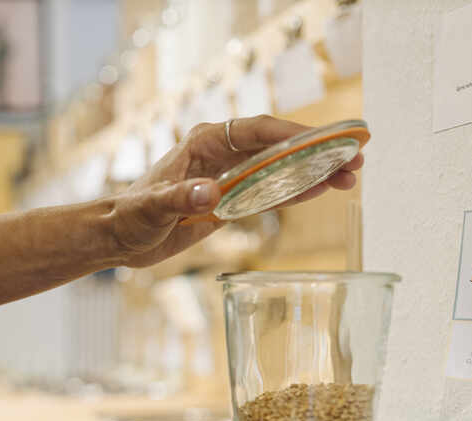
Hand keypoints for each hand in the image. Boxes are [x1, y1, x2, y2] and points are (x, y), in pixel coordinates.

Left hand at [108, 115, 364, 267]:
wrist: (118, 237)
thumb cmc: (129, 217)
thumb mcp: (152, 209)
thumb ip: (181, 198)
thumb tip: (212, 191)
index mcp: (203, 142)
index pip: (257, 131)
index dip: (294, 134)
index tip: (326, 140)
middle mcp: (220, 153)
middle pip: (277, 146)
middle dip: (315, 152)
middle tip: (353, 160)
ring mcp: (228, 175)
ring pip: (279, 169)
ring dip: (312, 172)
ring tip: (348, 177)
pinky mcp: (230, 199)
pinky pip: (269, 192)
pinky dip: (295, 192)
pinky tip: (321, 190)